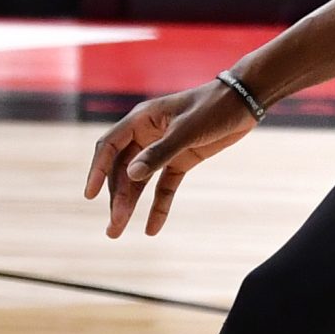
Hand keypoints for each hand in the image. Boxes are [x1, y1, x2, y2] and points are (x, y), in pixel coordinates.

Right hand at [85, 79, 259, 237]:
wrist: (244, 102)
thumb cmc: (213, 107)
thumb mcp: (187, 131)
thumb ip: (160, 153)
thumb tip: (131, 175)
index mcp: (141, 120)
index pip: (109, 146)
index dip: (97, 170)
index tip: (90, 195)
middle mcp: (147, 135)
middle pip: (122, 170)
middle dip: (117, 198)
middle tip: (114, 226)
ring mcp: (163, 149)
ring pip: (140, 181)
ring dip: (130, 205)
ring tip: (117, 231)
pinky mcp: (181, 160)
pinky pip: (164, 187)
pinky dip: (159, 206)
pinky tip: (151, 229)